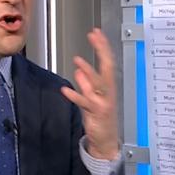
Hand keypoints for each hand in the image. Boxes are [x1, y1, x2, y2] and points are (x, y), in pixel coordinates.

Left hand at [61, 29, 119, 159]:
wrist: (106, 140)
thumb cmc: (101, 117)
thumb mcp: (94, 97)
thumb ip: (87, 83)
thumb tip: (79, 69)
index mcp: (109, 86)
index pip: (107, 62)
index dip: (103, 47)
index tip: (96, 33)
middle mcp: (108, 91)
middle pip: (107, 68)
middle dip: (101, 51)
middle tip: (95, 37)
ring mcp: (103, 101)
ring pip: (97, 84)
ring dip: (88, 73)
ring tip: (78, 61)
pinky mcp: (96, 113)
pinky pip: (85, 103)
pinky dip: (76, 96)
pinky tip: (65, 90)